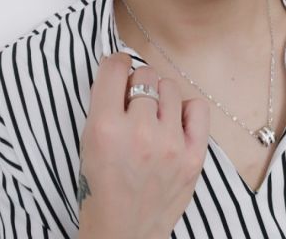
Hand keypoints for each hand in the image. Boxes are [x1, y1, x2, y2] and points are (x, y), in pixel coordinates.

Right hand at [77, 52, 209, 238]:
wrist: (124, 233)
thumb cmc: (101, 186)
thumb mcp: (88, 141)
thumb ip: (104, 102)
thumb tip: (122, 65)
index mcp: (105, 128)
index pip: (116, 67)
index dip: (116, 64)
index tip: (119, 70)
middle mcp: (139, 132)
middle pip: (146, 74)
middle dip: (138, 85)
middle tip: (134, 106)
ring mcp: (169, 145)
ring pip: (170, 88)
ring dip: (159, 98)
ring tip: (153, 119)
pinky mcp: (193, 156)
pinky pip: (197, 107)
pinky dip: (186, 111)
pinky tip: (174, 124)